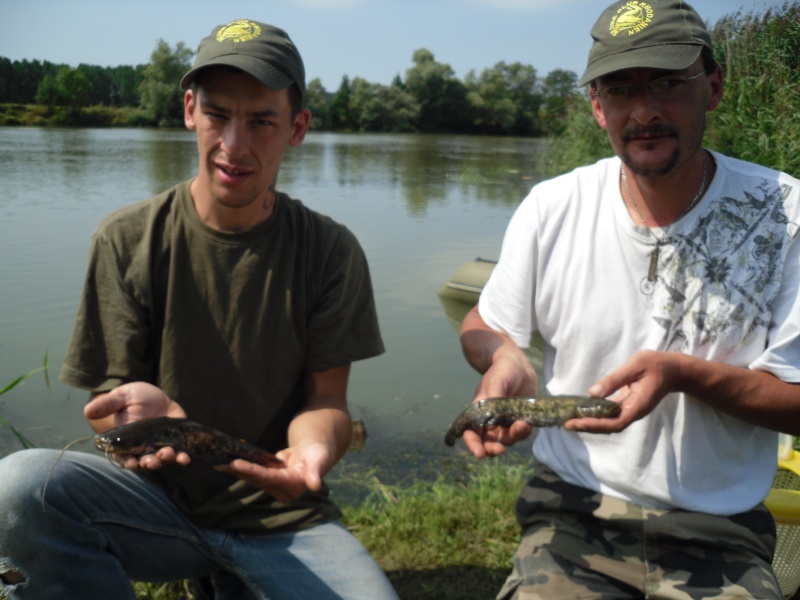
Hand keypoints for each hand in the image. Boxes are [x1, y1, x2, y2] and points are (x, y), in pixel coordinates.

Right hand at [86, 382, 189, 469]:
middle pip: (145, 462)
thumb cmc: (132, 398)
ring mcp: (159, 446)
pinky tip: (186, 457)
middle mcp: (142, 449)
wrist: (155, 396)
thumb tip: (88, 411)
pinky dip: (183, 457)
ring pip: (162, 459)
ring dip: (166, 460)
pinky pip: (179, 452)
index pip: (124, 457)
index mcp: (125, 442)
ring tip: (170, 454)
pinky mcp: (175, 441)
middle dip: (150, 463)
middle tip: (153, 460)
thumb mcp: (120, 397)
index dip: (128, 461)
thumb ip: (107, 404)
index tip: (132, 463)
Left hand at [216, 440, 331, 501]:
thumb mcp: (320, 459)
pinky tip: (226, 462)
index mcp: (293, 486)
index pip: (269, 478)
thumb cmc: (319, 453)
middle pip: (256, 479)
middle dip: (238, 471)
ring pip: (251, 477)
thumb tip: (315, 486)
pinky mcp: (268, 480)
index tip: (236, 464)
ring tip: (218, 463)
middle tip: (219, 463)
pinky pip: (252, 472)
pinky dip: (240, 467)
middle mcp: (282, 490)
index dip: (252, 471)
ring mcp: (274, 486)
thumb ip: (316, 472)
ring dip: (235, 470)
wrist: (314, 453)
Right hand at [462, 349, 536, 457]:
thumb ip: (493, 400)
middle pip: (487, 441)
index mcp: (479, 410)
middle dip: (491, 449)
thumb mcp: (496, 380)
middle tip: (499, 449)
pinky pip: (520, 433)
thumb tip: (491, 425)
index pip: (471, 432)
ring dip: (511, 438)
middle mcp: (490, 419)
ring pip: (505, 440)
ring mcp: (505, 420)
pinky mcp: (519, 419)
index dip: (473, 444)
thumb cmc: (502, 369)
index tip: (479, 453)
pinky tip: (526, 423)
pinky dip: (522, 432)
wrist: (519, 364)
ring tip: (521, 425)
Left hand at [564, 350, 679, 433]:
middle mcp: (633, 412)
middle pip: (608, 426)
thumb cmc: (656, 365)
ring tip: (569, 420)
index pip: (614, 422)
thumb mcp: (634, 366)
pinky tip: (582, 410)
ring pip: (608, 422)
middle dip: (587, 426)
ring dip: (589, 422)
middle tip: (565, 424)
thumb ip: (614, 379)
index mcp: (637, 406)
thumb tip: (592, 393)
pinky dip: (596, 414)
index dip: (594, 425)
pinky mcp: (627, 405)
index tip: (576, 423)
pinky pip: (610, 414)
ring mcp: (631, 410)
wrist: (673, 369)